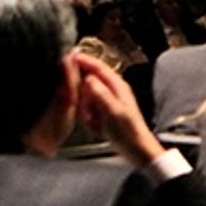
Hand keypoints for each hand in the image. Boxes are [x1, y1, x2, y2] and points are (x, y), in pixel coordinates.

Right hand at [70, 52, 161, 166]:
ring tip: (94, 122)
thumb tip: (88, 79)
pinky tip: (96, 127)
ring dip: (86, 110)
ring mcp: (108, 101)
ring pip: (86, 97)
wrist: (136, 149)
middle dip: (82, 96)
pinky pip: (88, 110)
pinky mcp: (104, 112)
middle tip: (85, 111)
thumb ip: (100, 93)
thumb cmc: (128, 131)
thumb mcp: (113, 111)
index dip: (84, 60)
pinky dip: (89, 118)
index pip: (98, 67)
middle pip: (88, 82)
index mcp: (117, 86)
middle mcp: (113, 90)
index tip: (69, 56)